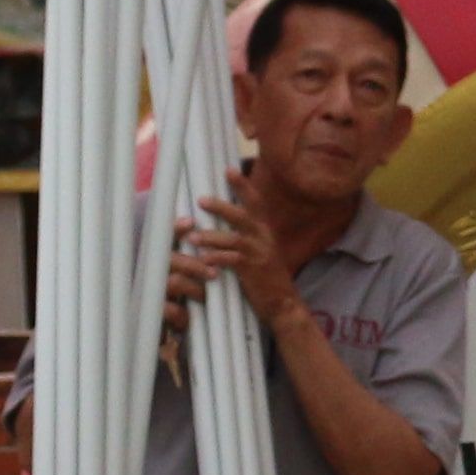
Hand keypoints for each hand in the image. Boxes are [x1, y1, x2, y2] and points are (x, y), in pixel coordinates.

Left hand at [169, 164, 301, 335]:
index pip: (255, 202)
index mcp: (265, 231)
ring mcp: (260, 254)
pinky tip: (203, 260)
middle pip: (242, 215)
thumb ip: (248, 237)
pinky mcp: (254, 271)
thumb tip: (225, 223)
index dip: (243, 186)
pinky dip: (217, 258)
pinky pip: (233, 260)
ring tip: (191, 238)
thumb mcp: (262, 252)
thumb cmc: (266, 278)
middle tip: (201, 199)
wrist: (284, 304)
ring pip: (233, 238)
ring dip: (210, 237)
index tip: (229, 170)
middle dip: (221, 207)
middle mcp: (264, 238)